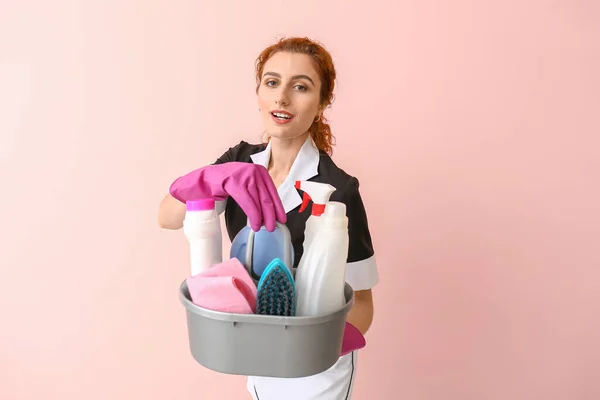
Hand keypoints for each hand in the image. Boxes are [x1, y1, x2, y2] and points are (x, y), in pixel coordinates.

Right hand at [169, 162, 285, 231]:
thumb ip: (257, 195)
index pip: (273, 192)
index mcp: (260, 172)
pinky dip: (253, 214)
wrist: (203, 180)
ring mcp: (244, 174)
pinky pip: (247, 200)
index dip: (278, 208)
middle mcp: (254, 171)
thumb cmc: (225, 185)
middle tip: (273, 228)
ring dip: (262, 217)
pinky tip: (255, 223)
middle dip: (272, 215)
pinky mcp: (233, 181)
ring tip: (262, 228)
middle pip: (267, 197)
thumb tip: (271, 213)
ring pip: (258, 199)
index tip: (281, 220)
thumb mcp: (246, 188)